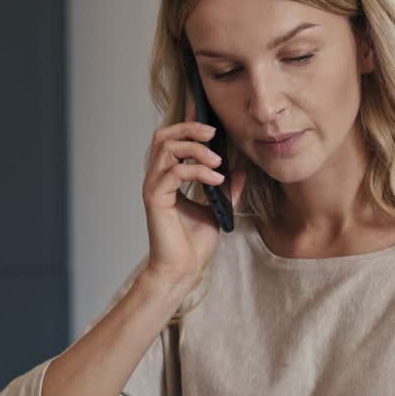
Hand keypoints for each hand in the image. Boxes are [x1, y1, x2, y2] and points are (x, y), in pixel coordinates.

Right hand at [141, 99, 246, 288]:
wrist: (183, 270)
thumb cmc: (193, 244)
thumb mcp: (216, 209)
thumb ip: (225, 189)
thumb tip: (240, 170)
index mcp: (167, 178)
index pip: (171, 140)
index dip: (188, 126)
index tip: (212, 124)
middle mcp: (156, 179)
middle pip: (163, 136)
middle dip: (189, 129)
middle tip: (213, 134)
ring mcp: (154, 187)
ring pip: (166, 148)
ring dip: (195, 149)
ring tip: (217, 162)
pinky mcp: (156, 199)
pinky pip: (174, 172)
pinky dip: (198, 172)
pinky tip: (216, 180)